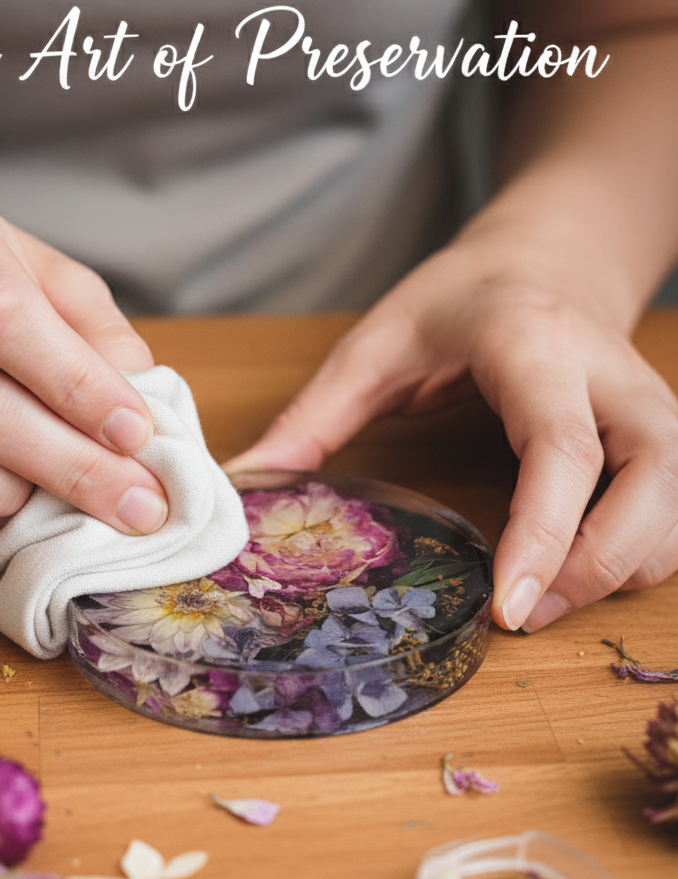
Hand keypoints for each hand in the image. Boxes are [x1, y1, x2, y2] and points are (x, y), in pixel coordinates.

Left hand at [227, 233, 677, 631]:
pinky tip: (575, 575)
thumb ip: (315, 415)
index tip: (509, 608)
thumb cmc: (462, 301)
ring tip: (538, 602)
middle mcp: (616, 381)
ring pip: (675, 515)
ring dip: (618, 575)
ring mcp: (655, 412)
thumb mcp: (376, 344)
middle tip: (519, 617)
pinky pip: (675, 522)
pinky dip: (637, 563)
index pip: (561, 447)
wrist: (549, 261)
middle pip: (648, 489)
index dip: (543, 533)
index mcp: (536, 348)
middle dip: (593, 571)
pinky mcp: (666, 443)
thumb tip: (243, 485)